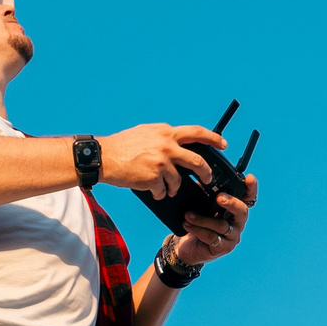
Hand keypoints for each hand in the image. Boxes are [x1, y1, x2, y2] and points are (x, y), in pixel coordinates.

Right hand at [97, 123, 221, 198]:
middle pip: (197, 161)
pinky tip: (152, 191)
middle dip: (206, 173)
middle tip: (207, 179)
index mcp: (166, 132)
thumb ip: (163, 137)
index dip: (212, 138)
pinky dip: (158, 193)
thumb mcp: (145, 133)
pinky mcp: (154, 178)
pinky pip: (163, 190)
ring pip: (179, 180)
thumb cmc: (121, 146)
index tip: (222, 144)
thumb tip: (177, 143)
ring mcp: (162, 162)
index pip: (196, 133)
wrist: (103, 157)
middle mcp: (167, 145)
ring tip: (166, 189)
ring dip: (174, 187)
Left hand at [174, 171, 256, 264]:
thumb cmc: (197, 224)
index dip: (251, 188)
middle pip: (242, 211)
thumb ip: (204, 194)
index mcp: (234, 210)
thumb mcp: (201, 207)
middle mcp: (237, 223)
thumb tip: (201, 180)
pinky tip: (187, 224)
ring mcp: (231, 237)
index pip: (247, 198)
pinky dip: (198, 229)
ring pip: (222, 225)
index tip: (249, 178)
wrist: (186, 248)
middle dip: (231, 203)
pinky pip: (211, 237)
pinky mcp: (222, 248)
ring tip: (188, 214)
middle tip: (219, 197)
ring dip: (203, 219)